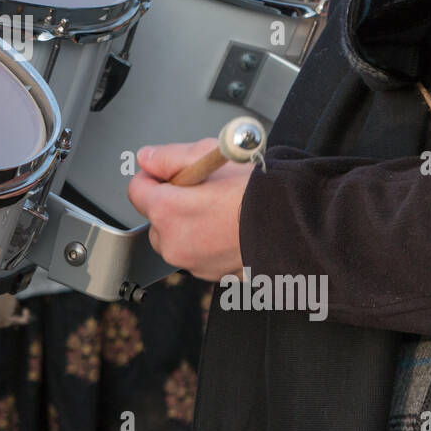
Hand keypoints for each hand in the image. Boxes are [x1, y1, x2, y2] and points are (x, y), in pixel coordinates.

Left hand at [125, 139, 251, 281]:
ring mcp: (191, 262)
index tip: (170, 172)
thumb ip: (169, 157)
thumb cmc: (257, 191)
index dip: (153, 176)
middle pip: (155, 218)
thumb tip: (147, 159)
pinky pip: (196, 254)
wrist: (294, 223)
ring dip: (187, 224)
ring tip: (219, 209)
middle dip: (170, 203)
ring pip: (175, 238)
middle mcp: (173, 242)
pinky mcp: (209, 274)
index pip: (136, 190)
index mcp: (166, 211)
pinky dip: (205, 242)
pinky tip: (227, 228)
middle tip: (201, 190)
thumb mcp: (209, 156)